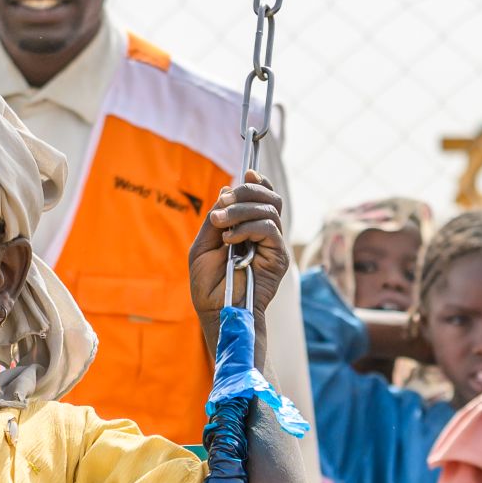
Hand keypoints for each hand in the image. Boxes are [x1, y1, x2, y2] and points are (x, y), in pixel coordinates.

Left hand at [188, 174, 288, 317]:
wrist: (217, 311)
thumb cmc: (209, 285)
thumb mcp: (203, 244)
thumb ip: (216, 218)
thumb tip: (227, 189)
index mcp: (248, 229)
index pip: (262, 198)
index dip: (258, 182)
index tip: (247, 171)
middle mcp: (264, 235)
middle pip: (269, 198)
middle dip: (246, 192)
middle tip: (224, 202)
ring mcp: (273, 245)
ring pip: (269, 210)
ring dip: (242, 211)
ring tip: (222, 224)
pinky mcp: (278, 258)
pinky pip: (269, 229)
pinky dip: (248, 228)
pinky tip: (231, 239)